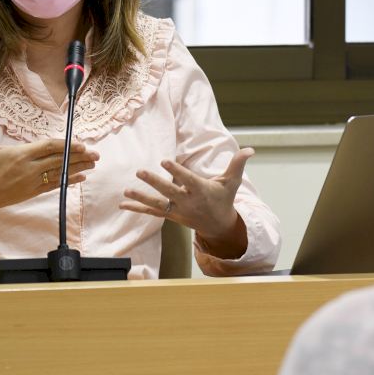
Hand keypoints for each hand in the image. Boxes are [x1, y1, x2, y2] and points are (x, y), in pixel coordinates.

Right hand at [0, 104, 98, 225]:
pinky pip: (54, 186)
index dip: (66, 145)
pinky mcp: (32, 192)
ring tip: (93, 164)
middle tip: (96, 154)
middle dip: (79, 157)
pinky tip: (81, 177)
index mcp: (20, 155)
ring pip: (60, 173)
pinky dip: (69, 181)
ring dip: (78, 168)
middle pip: (59, 160)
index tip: (81, 143)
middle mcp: (29, 169)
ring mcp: (32, 182)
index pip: (48, 147)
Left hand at [120, 148, 254, 258]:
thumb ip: (238, 164)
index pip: (187, 179)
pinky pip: (152, 212)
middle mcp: (188, 201)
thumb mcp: (232, 182)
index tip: (164, 161)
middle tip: (140, 172)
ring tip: (126, 191)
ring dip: (141, 198)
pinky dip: (137, 208)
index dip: (176, 171)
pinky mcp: (171, 215)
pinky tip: (123, 204)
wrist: (219, 225)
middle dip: (154, 182)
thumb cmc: (224, 199)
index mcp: (201, 190)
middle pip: (168, 191)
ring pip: (157, 203)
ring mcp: (178, 210)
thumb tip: (250, 149)